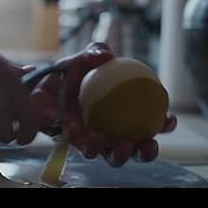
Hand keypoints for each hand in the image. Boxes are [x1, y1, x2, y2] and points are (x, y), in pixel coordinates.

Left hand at [28, 42, 176, 166]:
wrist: (38, 84)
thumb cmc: (66, 73)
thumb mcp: (82, 58)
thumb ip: (95, 51)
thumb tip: (107, 55)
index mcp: (121, 111)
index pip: (149, 120)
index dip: (164, 124)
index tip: (169, 119)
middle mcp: (111, 129)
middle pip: (136, 146)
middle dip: (146, 151)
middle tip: (148, 144)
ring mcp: (94, 139)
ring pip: (113, 156)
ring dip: (121, 155)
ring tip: (122, 146)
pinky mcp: (74, 144)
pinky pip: (86, 150)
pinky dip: (92, 146)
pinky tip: (92, 137)